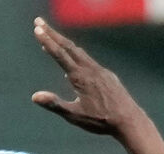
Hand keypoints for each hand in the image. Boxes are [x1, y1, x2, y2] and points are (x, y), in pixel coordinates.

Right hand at [30, 18, 148, 137]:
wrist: (129, 120)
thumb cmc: (100, 121)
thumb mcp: (74, 115)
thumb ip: (54, 104)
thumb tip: (35, 96)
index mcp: (81, 77)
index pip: (60, 55)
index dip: (47, 41)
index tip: (37, 29)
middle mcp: (91, 69)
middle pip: (68, 47)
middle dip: (52, 34)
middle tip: (39, 22)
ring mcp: (100, 71)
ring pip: (79, 52)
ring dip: (64, 43)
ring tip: (52, 38)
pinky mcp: (107, 76)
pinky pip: (88, 61)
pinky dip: (76, 55)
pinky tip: (73, 64)